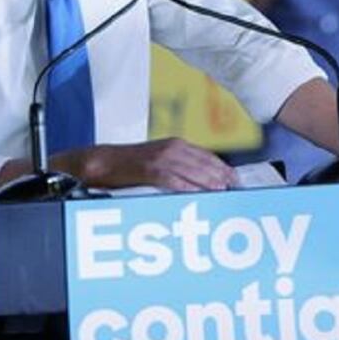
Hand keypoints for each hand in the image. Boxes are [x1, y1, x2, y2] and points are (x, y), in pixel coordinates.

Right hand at [79, 138, 236, 191]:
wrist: (103, 161)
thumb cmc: (131, 164)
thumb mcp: (159, 159)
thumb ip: (179, 165)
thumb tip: (200, 180)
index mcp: (176, 145)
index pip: (207, 156)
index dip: (223, 168)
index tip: (235, 179)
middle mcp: (172, 148)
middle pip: (204, 163)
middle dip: (221, 176)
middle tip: (234, 188)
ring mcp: (161, 158)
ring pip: (192, 170)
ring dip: (208, 182)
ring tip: (222, 192)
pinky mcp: (149, 169)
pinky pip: (172, 179)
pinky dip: (185, 187)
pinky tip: (196, 194)